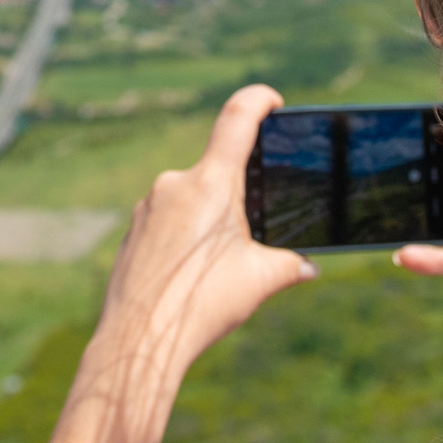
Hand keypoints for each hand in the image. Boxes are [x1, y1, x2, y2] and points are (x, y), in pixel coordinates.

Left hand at [87, 86, 317, 388]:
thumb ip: (291, 265)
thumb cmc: (201, 306)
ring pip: (191, 199)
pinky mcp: (133, 231)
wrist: (138, 341)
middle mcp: (174, 185)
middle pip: (216, 170)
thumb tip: (309, 267)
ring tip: (220, 266)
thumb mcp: (261, 281)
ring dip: (210, 220)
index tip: (272, 102)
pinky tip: (193, 275)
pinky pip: (168, 221)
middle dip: (238, 194)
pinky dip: (186, 237)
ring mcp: (148, 207)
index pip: (237, 119)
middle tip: (253, 231)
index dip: (259, 101)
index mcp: (210, 184)